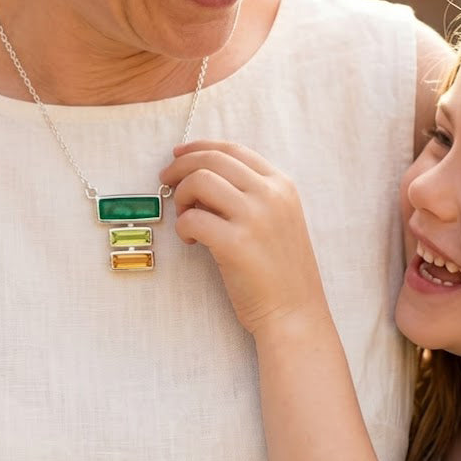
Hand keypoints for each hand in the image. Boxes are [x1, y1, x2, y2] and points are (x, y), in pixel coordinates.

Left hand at [160, 140, 331, 336]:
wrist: (295, 313)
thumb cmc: (279, 270)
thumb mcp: (277, 219)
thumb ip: (249, 194)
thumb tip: (201, 176)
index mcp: (282, 185)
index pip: (233, 150)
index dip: (199, 148)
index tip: (178, 155)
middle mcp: (271, 195)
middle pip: (212, 160)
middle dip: (180, 167)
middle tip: (166, 182)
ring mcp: (255, 218)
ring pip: (200, 181)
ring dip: (182, 196)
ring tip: (185, 218)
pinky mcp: (236, 244)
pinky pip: (192, 219)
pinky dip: (182, 227)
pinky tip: (192, 242)